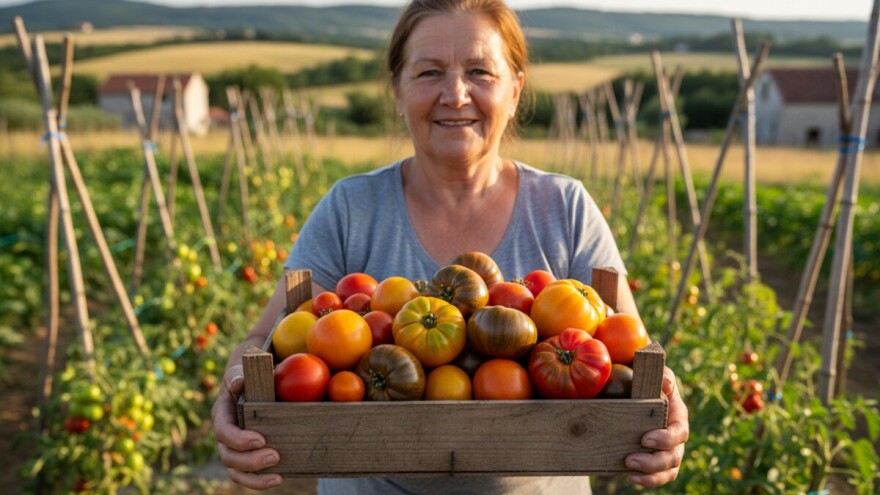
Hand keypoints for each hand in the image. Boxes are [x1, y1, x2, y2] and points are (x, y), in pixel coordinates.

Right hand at [212, 364, 282, 489]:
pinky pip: (247, 475)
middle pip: (228, 456)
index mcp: (222, 414)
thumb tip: (238, 382)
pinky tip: (280, 478)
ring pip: (235, 471)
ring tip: (278, 477)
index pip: (223, 432)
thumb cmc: (248, 376)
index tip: (260, 440)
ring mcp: (233, 448)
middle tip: (274, 456)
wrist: (251, 383)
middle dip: (250, 461)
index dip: (239, 440)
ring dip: (255, 478)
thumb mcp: (241, 371)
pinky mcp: (246, 456)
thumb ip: (238, 375)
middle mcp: (224, 435)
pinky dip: (260, 481)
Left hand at [625, 366, 688, 486]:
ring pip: (668, 471)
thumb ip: (663, 376)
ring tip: (630, 472)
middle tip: (631, 460)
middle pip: (673, 457)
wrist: (636, 393)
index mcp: (678, 417)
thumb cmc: (650, 383)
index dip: (666, 439)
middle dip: (654, 462)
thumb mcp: (657, 376)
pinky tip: (630, 477)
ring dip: (650, 475)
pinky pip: (658, 477)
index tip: (645, 439)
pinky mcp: (656, 461)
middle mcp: (676, 438)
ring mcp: (668, 451)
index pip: (679, 433)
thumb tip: (665, 382)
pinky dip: (647, 480)